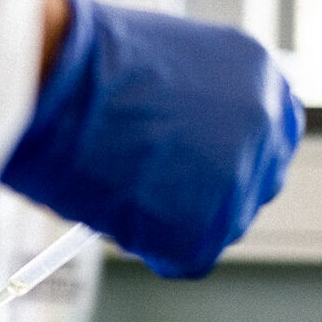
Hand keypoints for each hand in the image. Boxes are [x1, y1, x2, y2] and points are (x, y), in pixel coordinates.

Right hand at [0, 0, 304, 277]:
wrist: (54, 78)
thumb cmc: (82, 65)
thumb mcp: (157, 67)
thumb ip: (185, 104)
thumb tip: (174, 148)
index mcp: (257, 73)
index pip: (267, 130)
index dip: (226, 152)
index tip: (198, 166)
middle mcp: (264, 124)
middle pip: (253, 183)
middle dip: (208, 193)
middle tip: (156, 192)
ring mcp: (240, 178)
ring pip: (218, 225)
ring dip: (174, 218)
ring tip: (120, 189)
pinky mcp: (205, 227)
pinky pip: (183, 256)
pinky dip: (148, 245)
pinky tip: (115, 209)